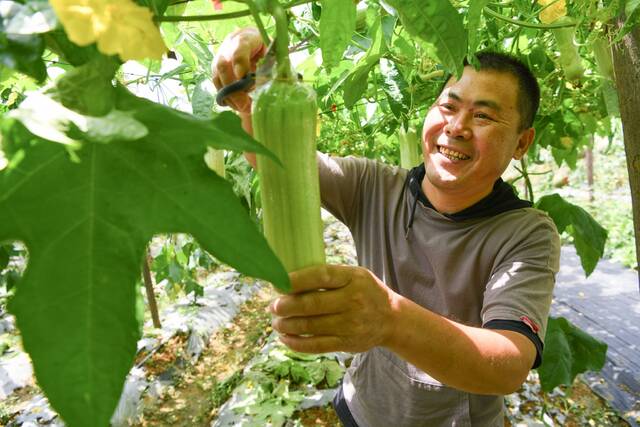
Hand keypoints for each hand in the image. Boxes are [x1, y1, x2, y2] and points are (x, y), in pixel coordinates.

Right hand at [212, 28, 265, 112]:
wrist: (254, 42)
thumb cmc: (267, 48)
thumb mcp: (274, 53)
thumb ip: (273, 66)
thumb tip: (272, 86)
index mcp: (246, 38)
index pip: (239, 48)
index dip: (239, 62)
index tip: (242, 77)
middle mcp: (229, 46)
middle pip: (223, 66)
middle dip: (233, 88)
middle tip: (244, 104)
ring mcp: (220, 58)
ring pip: (217, 78)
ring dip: (229, 96)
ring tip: (243, 108)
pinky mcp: (217, 70)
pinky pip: (218, 86)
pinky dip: (227, 98)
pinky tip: (237, 106)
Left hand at [270, 265, 398, 352]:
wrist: (391, 319)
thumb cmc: (365, 292)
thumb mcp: (355, 275)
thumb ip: (329, 276)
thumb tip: (289, 279)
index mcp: (353, 278)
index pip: (321, 276)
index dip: (296, 280)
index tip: (279, 283)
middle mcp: (353, 301)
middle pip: (312, 304)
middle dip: (286, 306)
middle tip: (272, 306)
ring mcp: (350, 324)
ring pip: (310, 326)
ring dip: (287, 325)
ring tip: (276, 322)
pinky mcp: (346, 343)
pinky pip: (316, 345)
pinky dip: (296, 343)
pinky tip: (285, 338)